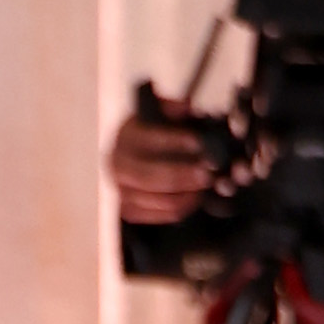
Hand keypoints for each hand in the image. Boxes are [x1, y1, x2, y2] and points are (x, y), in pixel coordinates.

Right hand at [107, 101, 216, 224]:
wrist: (132, 153)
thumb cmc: (151, 131)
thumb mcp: (158, 112)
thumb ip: (171, 108)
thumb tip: (186, 108)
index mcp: (123, 137)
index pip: (148, 140)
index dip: (174, 142)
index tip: (198, 142)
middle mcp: (116, 166)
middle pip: (149, 177)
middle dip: (181, 176)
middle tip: (207, 173)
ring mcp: (120, 191)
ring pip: (156, 200)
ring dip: (185, 195)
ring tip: (205, 185)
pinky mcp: (128, 210)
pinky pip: (157, 216)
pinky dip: (179, 209)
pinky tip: (195, 198)